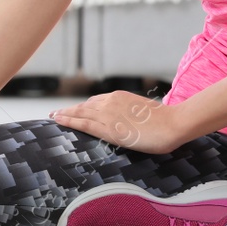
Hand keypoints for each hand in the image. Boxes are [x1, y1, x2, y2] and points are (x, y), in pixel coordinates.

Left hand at [49, 91, 193, 154]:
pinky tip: (59, 120)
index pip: (96, 101)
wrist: (173, 124)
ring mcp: (109, 114)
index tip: (74, 109)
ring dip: (65, 114)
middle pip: (85, 106)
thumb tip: (131, 120)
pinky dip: (69, 120)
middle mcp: (111, 102)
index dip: (83, 106)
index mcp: (120, 97)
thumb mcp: (145, 113)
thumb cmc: (165, 121)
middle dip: (70, 110)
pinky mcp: (109, 128)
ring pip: (81, 112)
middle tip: (56, 113)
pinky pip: (84, 123)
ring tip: (53, 117)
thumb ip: (133, 114)